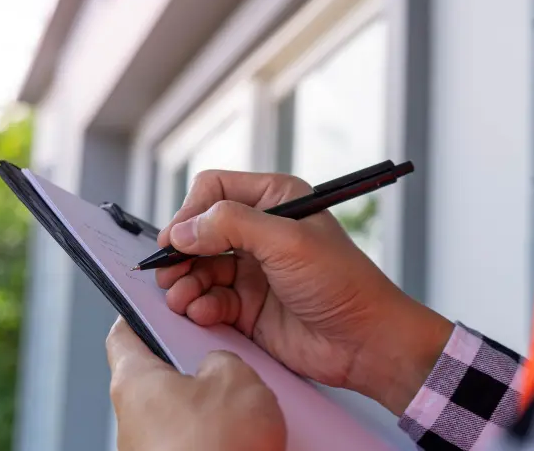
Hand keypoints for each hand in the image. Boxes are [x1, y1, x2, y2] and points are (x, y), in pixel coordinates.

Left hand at [106, 317, 284, 450]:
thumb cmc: (215, 449)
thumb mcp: (235, 377)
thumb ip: (222, 358)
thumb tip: (218, 367)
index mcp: (134, 381)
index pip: (123, 334)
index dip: (141, 313)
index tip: (155, 303)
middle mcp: (132, 417)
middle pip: (159, 373)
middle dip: (194, 363)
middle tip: (223, 353)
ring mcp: (149, 448)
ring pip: (182, 409)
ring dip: (212, 403)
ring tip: (246, 401)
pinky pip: (195, 439)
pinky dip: (217, 433)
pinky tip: (245, 435)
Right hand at [155, 170, 453, 414]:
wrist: (366, 342)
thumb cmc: (342, 282)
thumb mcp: (287, 242)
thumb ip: (232, 226)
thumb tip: (183, 230)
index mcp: (275, 199)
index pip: (215, 190)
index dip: (190, 212)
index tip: (176, 239)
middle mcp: (260, 231)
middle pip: (199, 231)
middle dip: (181, 252)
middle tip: (167, 272)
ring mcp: (252, 270)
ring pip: (198, 268)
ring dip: (184, 282)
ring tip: (181, 297)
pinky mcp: (247, 306)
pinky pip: (209, 300)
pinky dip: (199, 306)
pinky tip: (203, 313)